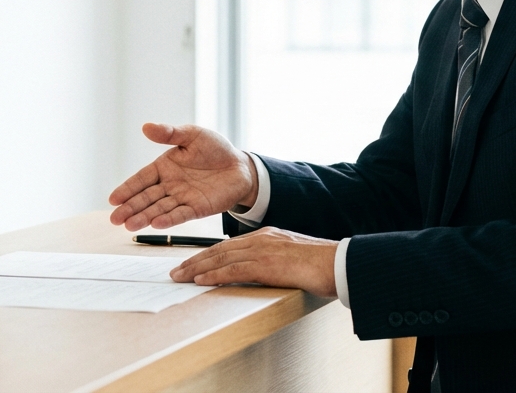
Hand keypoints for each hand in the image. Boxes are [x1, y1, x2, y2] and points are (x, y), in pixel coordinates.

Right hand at [108, 123, 257, 231]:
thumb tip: (146, 126)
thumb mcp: (192, 135)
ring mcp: (182, 198)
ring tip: (130, 225)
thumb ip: (170, 133)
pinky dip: (169, 219)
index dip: (127, 189)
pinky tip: (156, 224)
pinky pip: (180, 214)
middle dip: (130, 208)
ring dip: (144, 217)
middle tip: (115, 219)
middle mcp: (170, 185)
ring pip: (159, 209)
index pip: (141, 179)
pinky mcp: (197, 209)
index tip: (113, 200)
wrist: (241, 166)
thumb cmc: (215, 148)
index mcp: (164, 166)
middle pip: (146, 198)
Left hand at [170, 227, 337, 297]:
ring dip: (197, 268)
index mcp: (267, 235)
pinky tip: (200, 280)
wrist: (339, 263)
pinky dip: (214, 275)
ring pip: (221, 258)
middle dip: (194, 261)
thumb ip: (273, 262)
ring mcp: (263, 250)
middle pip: (219, 249)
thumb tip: (259, 273)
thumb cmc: (321, 265)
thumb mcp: (292, 258)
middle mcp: (261, 239)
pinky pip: (233, 269)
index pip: (228, 245)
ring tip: (179, 277)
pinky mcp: (267, 264)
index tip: (191, 264)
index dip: (207, 255)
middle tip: (176, 271)